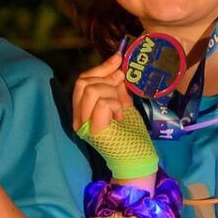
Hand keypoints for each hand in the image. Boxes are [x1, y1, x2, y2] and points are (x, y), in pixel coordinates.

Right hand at [72, 51, 157, 182]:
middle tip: (122, 82)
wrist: (138, 159)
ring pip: (91, 90)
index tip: (118, 58)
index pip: (83, 81)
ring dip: (111, 93)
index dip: (100, 67)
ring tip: (121, 107)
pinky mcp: (93, 130)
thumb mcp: (123, 105)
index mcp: (84, 111)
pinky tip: (120, 116)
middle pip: (82, 82)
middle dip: (105, 77)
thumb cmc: (132, 136)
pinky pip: (102, 103)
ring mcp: (83, 124)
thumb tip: (117, 67)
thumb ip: (117, 89)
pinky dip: (115, 105)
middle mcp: (78, 118)